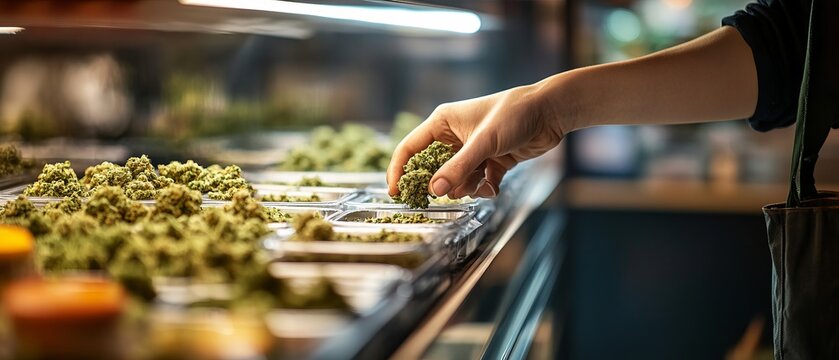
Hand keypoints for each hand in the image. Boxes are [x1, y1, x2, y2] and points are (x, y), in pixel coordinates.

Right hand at [387, 83, 563, 198]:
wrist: (550, 112)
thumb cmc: (513, 115)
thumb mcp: (483, 143)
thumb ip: (458, 168)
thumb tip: (434, 190)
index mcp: (443, 123)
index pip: (410, 148)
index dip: (399, 170)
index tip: (396, 192)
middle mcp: (454, 136)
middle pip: (434, 169)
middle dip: (443, 184)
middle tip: (450, 192)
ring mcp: (473, 150)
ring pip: (458, 180)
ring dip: (467, 187)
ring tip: (481, 182)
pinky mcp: (491, 161)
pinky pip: (478, 183)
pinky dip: (484, 188)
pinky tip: (494, 184)